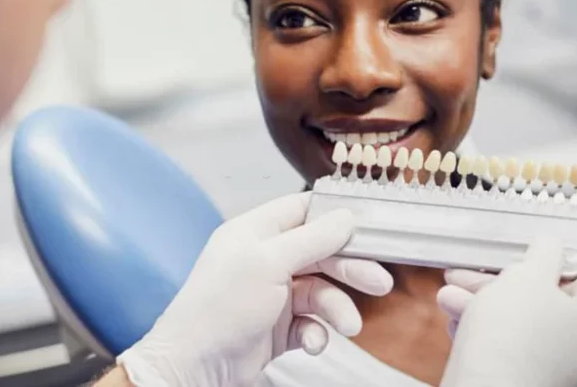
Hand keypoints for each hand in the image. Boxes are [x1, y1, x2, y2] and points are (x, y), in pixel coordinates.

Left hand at [115, 192, 392, 386]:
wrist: (196, 366)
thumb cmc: (220, 308)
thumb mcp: (269, 262)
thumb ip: (312, 238)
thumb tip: (346, 216)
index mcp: (255, 233)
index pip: (301, 211)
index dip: (335, 217)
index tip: (369, 226)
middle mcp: (263, 260)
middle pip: (319, 253)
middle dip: (350, 269)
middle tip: (379, 283)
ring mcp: (270, 295)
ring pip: (320, 292)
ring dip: (337, 309)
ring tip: (348, 326)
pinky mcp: (276, 329)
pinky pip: (310, 324)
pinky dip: (316, 334)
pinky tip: (310, 343)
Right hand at [437, 237, 576, 386]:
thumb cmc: (514, 333)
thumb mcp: (528, 276)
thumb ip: (543, 252)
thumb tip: (550, 243)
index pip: (575, 277)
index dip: (537, 262)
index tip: (507, 256)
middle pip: (539, 299)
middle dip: (493, 284)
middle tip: (462, 274)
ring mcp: (558, 368)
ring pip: (517, 322)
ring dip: (478, 304)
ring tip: (448, 297)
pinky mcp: (528, 380)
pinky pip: (507, 347)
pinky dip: (481, 332)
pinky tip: (455, 322)